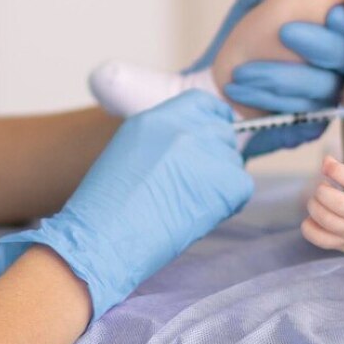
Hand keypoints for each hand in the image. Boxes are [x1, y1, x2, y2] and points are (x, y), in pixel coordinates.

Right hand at [0, 91, 252, 318]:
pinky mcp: (226, 183)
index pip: (204, 104)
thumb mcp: (129, 153)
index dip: (210, 124)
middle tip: (191, 187)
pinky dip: (227, 205)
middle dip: (214, 159)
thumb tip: (189, 152)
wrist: (103, 238)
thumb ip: (161, 141)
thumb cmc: (106, 209)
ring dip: (218, 184)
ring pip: (232, 163)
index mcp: (158, 117)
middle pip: (222, 134)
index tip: (207, 144)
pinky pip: (241, 189)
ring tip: (186, 205)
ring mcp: (207, 154)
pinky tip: (196, 217)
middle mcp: (186, 128)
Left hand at [191, 0, 343, 156]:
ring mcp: (326, 100)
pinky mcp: (310, 127)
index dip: (339, 21)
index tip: (319, 13)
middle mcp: (335, 69)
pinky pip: (306, 122)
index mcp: (326, 37)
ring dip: (281, 80)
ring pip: (323, 90)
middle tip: (283, 33)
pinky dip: (275, 109)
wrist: (211, 94)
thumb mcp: (241, 17)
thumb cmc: (234, 49)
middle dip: (317, 44)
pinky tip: (246, 99)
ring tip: (240, 75)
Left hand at [301, 156, 343, 264]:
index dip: (338, 171)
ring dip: (314, 206)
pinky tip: (313, 219)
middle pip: (339, 204)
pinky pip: (320, 239)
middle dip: (323, 191)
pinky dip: (309, 227)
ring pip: (327, 221)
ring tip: (318, 201)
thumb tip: (325, 162)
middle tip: (323, 187)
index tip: (328, 164)